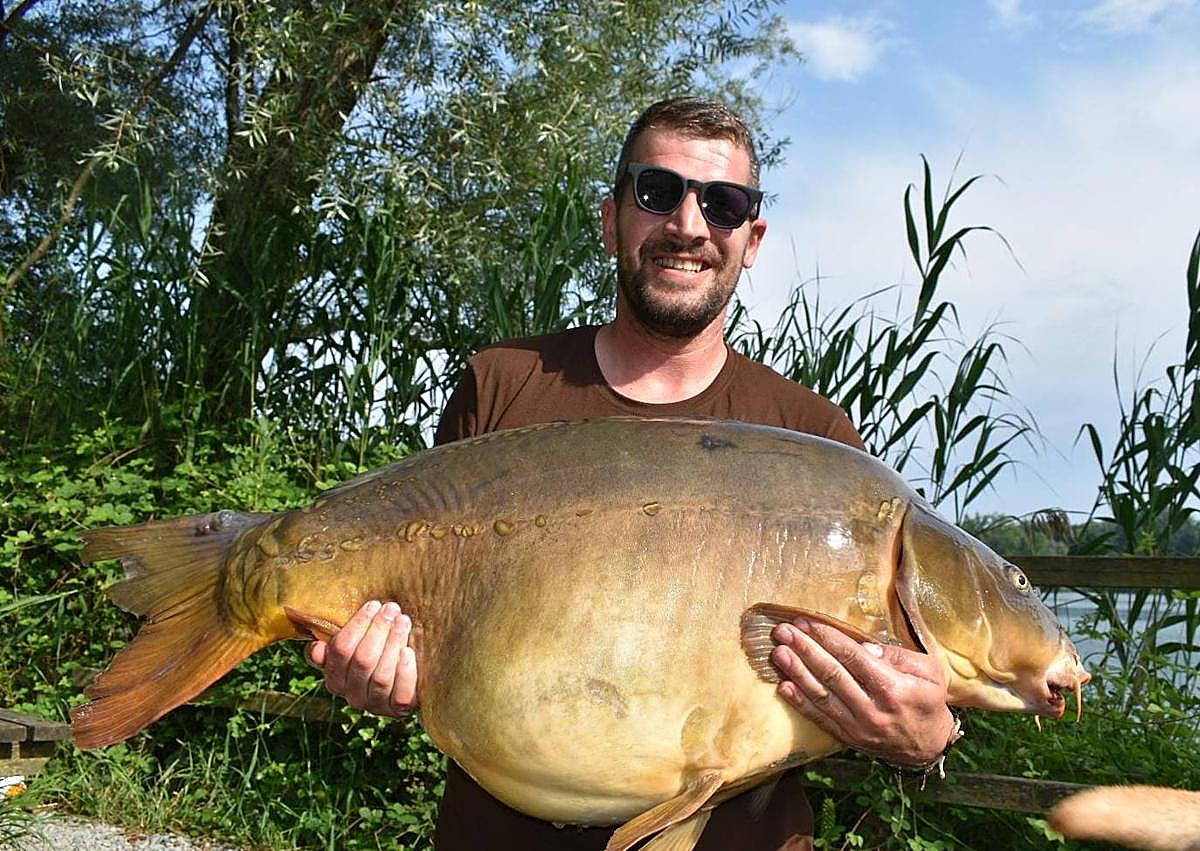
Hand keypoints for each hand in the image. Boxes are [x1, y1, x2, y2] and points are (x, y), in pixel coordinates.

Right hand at [306, 600, 418, 716]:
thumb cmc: (378, 653)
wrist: (408, 680)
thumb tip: (317, 647)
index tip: (373, 605)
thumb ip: (335, 645)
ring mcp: (375, 704)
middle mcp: (352, 695)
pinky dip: (404, 672)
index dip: (357, 625)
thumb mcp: (354, 646)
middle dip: (378, 629)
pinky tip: (408, 652)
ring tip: (403, 622)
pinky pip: (400, 695)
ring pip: (380, 676)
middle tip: (392, 609)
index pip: (340, 650)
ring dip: (393, 644)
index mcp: (335, 677)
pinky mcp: (398, 710)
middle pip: (362, 660)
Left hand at [770, 616, 954, 766]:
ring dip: (796, 672)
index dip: (826, 638)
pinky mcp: (848, 738)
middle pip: (831, 674)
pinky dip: (800, 703)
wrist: (929, 746)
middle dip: (804, 649)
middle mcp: (872, 709)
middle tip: (783, 631)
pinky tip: (783, 686)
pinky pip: (820, 719)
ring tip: (778, 653)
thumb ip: (897, 656)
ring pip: (821, 696)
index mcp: (892, 688)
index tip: (806, 622)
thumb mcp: (929, 672)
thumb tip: (864, 647)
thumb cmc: (928, 701)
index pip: (852, 657)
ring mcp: (858, 726)